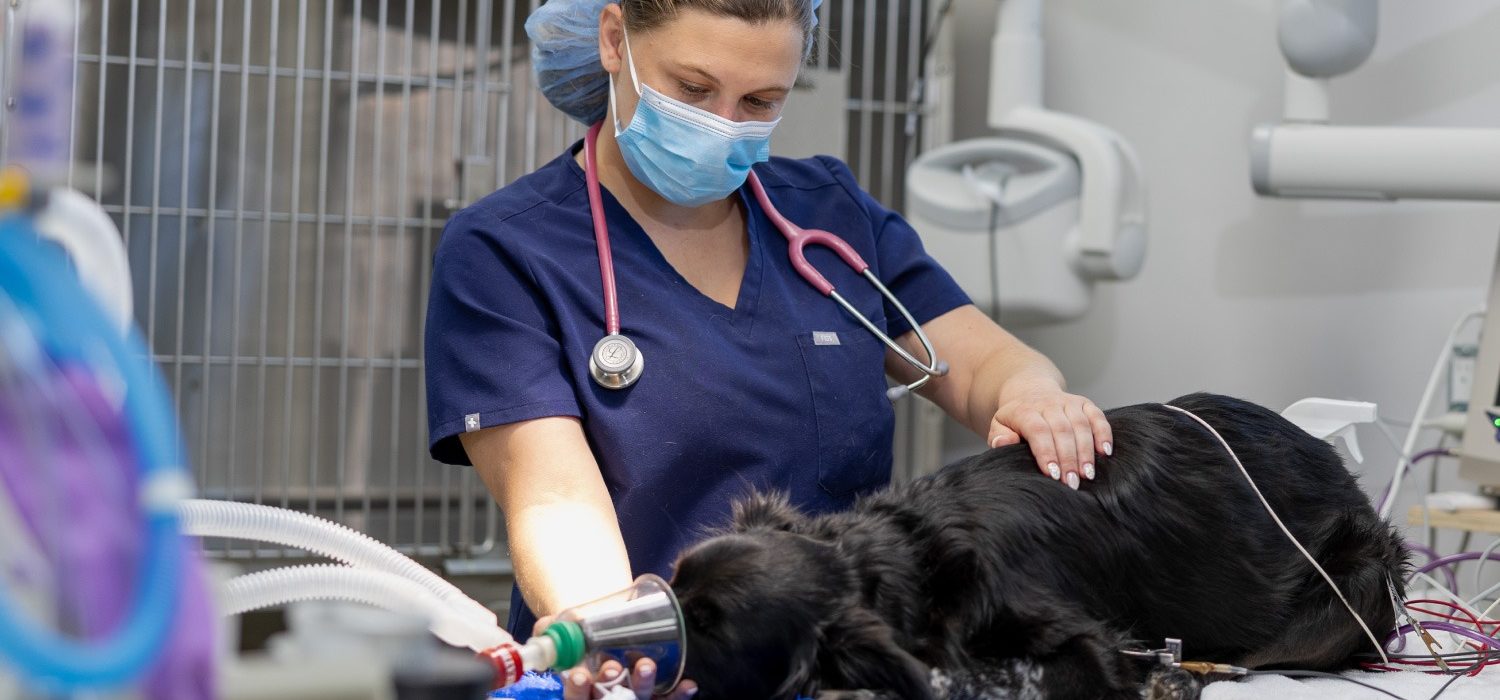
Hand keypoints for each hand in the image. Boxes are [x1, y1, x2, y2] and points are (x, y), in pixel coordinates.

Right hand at [535, 616, 698, 698]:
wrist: (608, 639)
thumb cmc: (584, 642)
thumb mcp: (564, 638)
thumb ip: (551, 632)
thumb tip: (545, 627)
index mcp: (582, 694)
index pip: (576, 699)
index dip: (578, 690)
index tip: (582, 675)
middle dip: (611, 685)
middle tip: (614, 667)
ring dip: (644, 686)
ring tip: (647, 665)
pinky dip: (679, 695)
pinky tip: (690, 684)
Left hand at [987, 376, 1111, 489]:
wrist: (1030, 391)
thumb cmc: (1014, 419)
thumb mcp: (999, 425)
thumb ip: (999, 436)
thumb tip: (1003, 443)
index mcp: (1025, 410)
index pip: (1038, 430)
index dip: (1046, 452)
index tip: (1052, 475)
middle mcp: (1048, 404)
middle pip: (1062, 430)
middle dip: (1068, 458)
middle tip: (1072, 483)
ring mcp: (1068, 402)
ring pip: (1081, 425)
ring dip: (1086, 451)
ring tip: (1088, 475)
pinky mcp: (1084, 403)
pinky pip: (1097, 416)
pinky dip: (1104, 433)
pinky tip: (1105, 452)